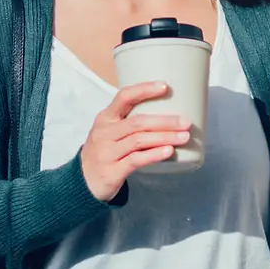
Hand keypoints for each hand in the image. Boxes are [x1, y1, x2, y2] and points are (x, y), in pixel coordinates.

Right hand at [80, 82, 191, 201]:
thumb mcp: (109, 132)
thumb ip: (130, 122)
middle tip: (186, 122)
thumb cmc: (104, 152)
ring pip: (139, 140)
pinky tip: (168, 152)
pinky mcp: (112, 171)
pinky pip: (136, 160)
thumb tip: (168, 115)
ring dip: (164, 138)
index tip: (165, 86)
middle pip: (138, 122)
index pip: (124, 97)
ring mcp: (107, 152)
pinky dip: (154, 155)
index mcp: (105, 118)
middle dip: (165, 121)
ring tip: (184, 137)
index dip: (144, 90)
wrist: (82, 182)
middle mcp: (104, 133)